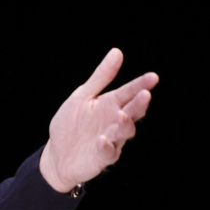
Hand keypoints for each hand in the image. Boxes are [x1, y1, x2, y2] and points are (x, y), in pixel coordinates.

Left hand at [40, 48, 158, 192]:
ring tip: (122, 115)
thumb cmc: (70, 125)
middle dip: (139, 104)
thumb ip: (100, 78)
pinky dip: (106, 146)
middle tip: (145, 94)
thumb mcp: (81, 97)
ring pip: (125, 132)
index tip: (153, 77)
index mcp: (111, 104)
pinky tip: (102, 139)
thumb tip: (117, 52)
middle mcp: (114, 121)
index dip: (141, 84)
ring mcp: (111, 140)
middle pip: (132, 111)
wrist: (56, 155)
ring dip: (125, 124)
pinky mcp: (102, 158)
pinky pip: (108, 153)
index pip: (129, 92)